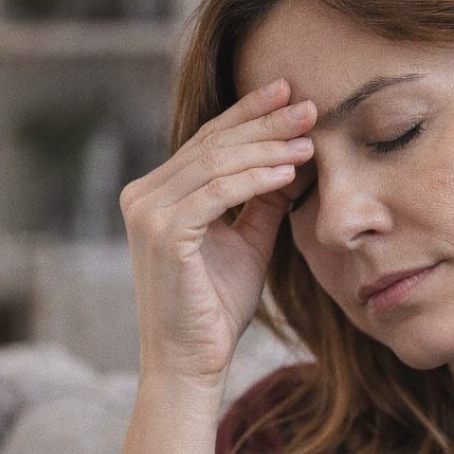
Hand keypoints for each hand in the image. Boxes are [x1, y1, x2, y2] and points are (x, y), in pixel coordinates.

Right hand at [120, 79, 315, 385]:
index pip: (208, 142)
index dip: (249, 114)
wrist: (191, 361)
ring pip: (216, 162)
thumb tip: (293, 157)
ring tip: (310, 137)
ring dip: (268, 147)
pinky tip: (291, 170)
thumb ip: (261, 200)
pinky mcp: (162, 232)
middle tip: (311, 105)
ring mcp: (147, 212)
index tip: (290, 92)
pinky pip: (218, 192)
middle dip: (265, 121)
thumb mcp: (247, 242)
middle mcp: (143, 195)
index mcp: (157, 193)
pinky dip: (257, 178)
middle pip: (213, 144)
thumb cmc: (215, 308)